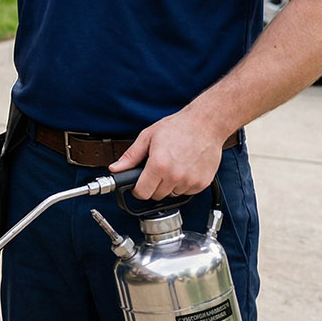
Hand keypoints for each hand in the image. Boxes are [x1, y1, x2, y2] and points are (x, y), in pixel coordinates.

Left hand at [109, 109, 228, 201]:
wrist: (205, 124)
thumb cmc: (178, 127)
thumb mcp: (148, 137)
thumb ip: (131, 156)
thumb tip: (116, 169)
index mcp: (159, 165)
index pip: (142, 193)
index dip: (138, 189)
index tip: (139, 184)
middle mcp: (175, 176)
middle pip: (157, 196)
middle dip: (153, 185)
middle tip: (157, 169)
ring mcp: (190, 181)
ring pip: (172, 195)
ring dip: (169, 185)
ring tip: (172, 166)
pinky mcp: (202, 183)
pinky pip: (187, 192)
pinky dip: (183, 184)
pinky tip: (184, 168)